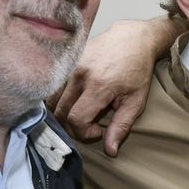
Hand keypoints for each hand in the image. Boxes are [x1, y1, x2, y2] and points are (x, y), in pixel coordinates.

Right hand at [49, 16, 182, 155]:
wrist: (133, 38)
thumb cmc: (137, 70)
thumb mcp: (136, 101)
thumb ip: (121, 126)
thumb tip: (110, 150)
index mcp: (99, 85)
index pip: (76, 118)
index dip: (83, 131)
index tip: (97, 130)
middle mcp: (80, 74)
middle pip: (60, 111)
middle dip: (71, 126)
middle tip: (88, 124)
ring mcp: (70, 65)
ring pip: (51, 99)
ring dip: (61, 113)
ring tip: (80, 113)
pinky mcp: (67, 61)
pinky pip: (53, 86)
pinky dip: (58, 99)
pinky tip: (73, 101)